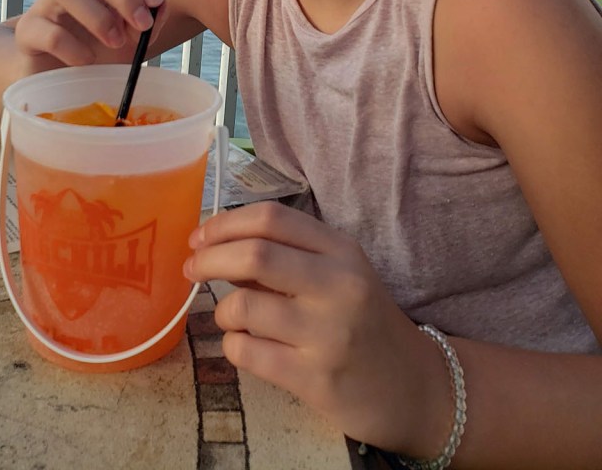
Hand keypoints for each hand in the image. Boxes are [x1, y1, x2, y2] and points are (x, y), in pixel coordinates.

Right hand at [13, 0, 165, 67]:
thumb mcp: (130, 38)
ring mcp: (44, 4)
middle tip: (142, 24)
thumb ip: (149, 23)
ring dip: (97, 16)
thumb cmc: (96, 50)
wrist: (54, 77)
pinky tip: (86, 60)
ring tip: (115, 42)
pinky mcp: (26, 31)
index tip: (156, 1)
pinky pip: (47, 31)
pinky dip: (72, 47)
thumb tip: (161, 7)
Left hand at [184, 203, 450, 455]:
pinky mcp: (315, 379)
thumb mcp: (338, 273)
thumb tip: (216, 247)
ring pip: (243, 308)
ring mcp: (328, 334)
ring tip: (234, 318)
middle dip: (209, 259)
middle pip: (254, 255)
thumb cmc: (363, 319)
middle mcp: (338, 286)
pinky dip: (233, 346)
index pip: (272, 219)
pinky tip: (248, 346)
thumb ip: (286, 255)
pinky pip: (247, 353)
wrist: (414, 386)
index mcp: (341, 250)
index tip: (199, 237)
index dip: (224, 224)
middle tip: (192, 270)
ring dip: (224, 311)